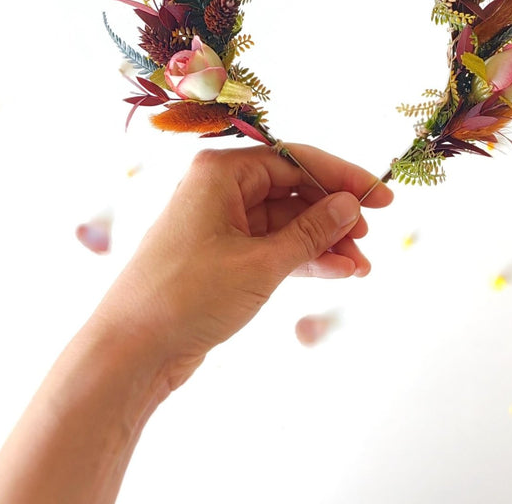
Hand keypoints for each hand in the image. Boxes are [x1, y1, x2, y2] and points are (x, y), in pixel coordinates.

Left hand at [93, 143, 392, 392]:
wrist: (131, 352)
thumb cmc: (187, 296)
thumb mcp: (260, 263)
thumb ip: (311, 231)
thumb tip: (349, 206)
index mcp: (221, 172)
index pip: (295, 159)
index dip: (341, 178)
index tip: (380, 197)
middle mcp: (220, 190)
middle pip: (292, 190)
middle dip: (333, 215)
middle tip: (370, 237)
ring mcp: (220, 224)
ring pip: (286, 222)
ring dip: (323, 242)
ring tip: (360, 266)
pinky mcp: (222, 257)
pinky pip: (273, 246)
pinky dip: (303, 258)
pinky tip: (337, 272)